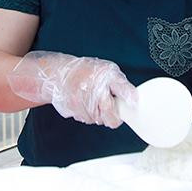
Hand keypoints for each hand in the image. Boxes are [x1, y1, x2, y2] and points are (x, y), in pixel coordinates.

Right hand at [8, 51, 137, 126]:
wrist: (57, 73)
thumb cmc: (84, 72)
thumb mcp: (105, 70)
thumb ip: (118, 84)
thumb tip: (133, 100)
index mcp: (106, 74)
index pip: (123, 88)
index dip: (130, 99)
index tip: (134, 105)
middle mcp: (95, 87)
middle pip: (111, 115)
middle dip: (114, 119)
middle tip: (113, 115)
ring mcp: (82, 99)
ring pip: (97, 120)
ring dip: (98, 116)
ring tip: (92, 102)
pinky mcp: (72, 108)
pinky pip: (85, 119)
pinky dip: (86, 115)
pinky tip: (82, 103)